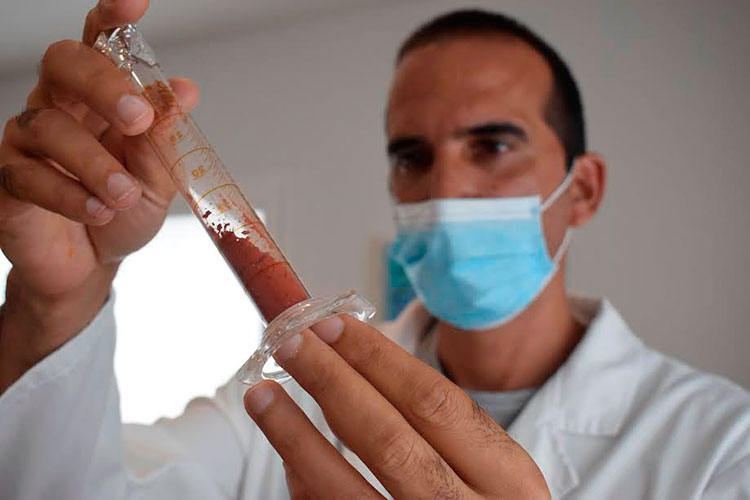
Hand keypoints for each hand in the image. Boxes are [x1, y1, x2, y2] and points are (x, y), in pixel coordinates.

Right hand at [0, 0, 198, 390]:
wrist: (92, 265)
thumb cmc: (123, 211)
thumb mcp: (158, 177)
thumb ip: (165, 137)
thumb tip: (183, 90)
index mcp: (100, 99)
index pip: (100, 46)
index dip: (111, 20)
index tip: (132, 2)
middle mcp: (59, 107)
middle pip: (63, 63)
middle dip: (103, 85)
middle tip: (137, 120)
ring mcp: (26, 141)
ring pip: (47, 124)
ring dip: (94, 162)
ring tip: (123, 194)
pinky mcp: (6, 180)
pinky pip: (27, 174)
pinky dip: (69, 195)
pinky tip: (98, 211)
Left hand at [243, 315, 550, 498]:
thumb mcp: (495, 474)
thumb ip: (445, 432)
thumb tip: (355, 368)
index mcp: (507, 478)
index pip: (433, 401)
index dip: (376, 358)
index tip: (332, 325)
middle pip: (386, 438)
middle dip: (332, 383)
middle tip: (292, 343)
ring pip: (344, 489)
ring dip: (295, 435)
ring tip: (262, 395)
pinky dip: (307, 483)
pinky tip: (290, 453)